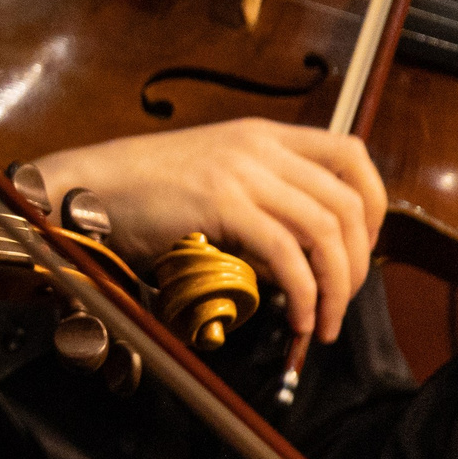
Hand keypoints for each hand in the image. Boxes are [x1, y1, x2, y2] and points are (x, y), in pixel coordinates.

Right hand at [33, 119, 385, 342]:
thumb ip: (254, 198)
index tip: (361, 247)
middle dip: (358, 262)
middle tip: (344, 302)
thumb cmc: (137, 190)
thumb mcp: (209, 177)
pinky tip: (297, 317)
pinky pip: (286, 253)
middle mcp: (259, 147)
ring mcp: (242, 173)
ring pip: (326, 230)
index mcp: (261, 135)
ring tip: (321, 323)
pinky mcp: (221, 205)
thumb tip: (292, 252)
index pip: (351, 154)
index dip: (373, 204)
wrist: (85, 186)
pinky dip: (304, 291)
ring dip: (337, 286)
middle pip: (348, 202)